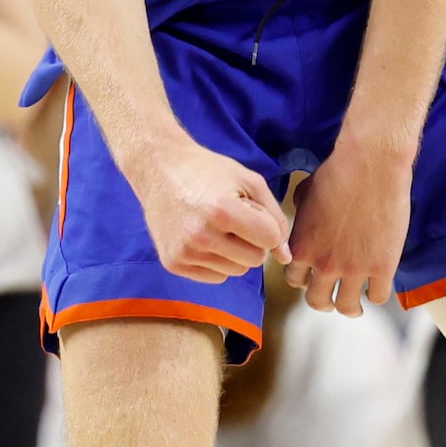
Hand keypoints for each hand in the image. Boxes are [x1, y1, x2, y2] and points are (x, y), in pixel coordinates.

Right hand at [126, 135, 290, 284]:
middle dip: (252, 241)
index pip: (269, 239)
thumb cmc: (208, 171)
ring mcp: (185, 253)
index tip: (251, 211)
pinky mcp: (173, 264)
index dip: (266, 225)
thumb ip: (274, 217)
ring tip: (217, 228)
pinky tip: (204, 238)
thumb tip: (286, 258)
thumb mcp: (249, 181)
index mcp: (222, 212)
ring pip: (236, 271)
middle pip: (255, 260)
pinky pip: (215, 277)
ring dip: (235, 253)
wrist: (159, 169)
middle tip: (234, 220)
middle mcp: (201, 236)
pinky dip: (216, 261)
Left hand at [284, 136, 411, 312]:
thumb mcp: (305, 195)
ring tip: (355, 307)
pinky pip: (378, 297)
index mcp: (302, 247)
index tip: (311, 278)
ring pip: (347, 306)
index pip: (294, 280)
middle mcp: (324, 264)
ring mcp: (355, 268)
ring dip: (349, 308)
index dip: (303, 280)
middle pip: (317, 301)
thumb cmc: (337, 172)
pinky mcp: (383, 267)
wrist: (370, 166)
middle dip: (322, 302)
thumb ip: (299, 217)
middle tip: (330, 300)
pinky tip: (378, 288)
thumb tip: (297, 220)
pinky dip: (377, 295)